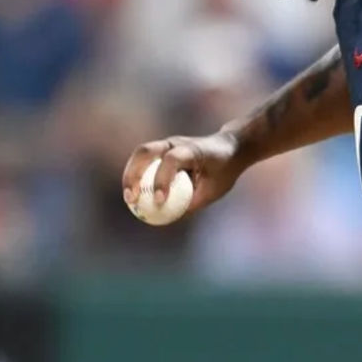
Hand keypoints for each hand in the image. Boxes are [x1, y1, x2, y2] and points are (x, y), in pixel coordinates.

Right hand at [121, 132, 246, 215]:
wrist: (231, 149)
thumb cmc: (224, 171)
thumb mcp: (214, 190)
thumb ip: (193, 203)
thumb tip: (169, 219)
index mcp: (194, 149)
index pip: (172, 159)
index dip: (162, 180)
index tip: (158, 201)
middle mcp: (177, 142)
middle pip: (146, 151)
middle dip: (134, 174)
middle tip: (132, 199)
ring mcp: (168, 143)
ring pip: (140, 153)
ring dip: (130, 175)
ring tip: (129, 199)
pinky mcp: (162, 149)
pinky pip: (143, 160)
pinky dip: (135, 175)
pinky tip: (134, 195)